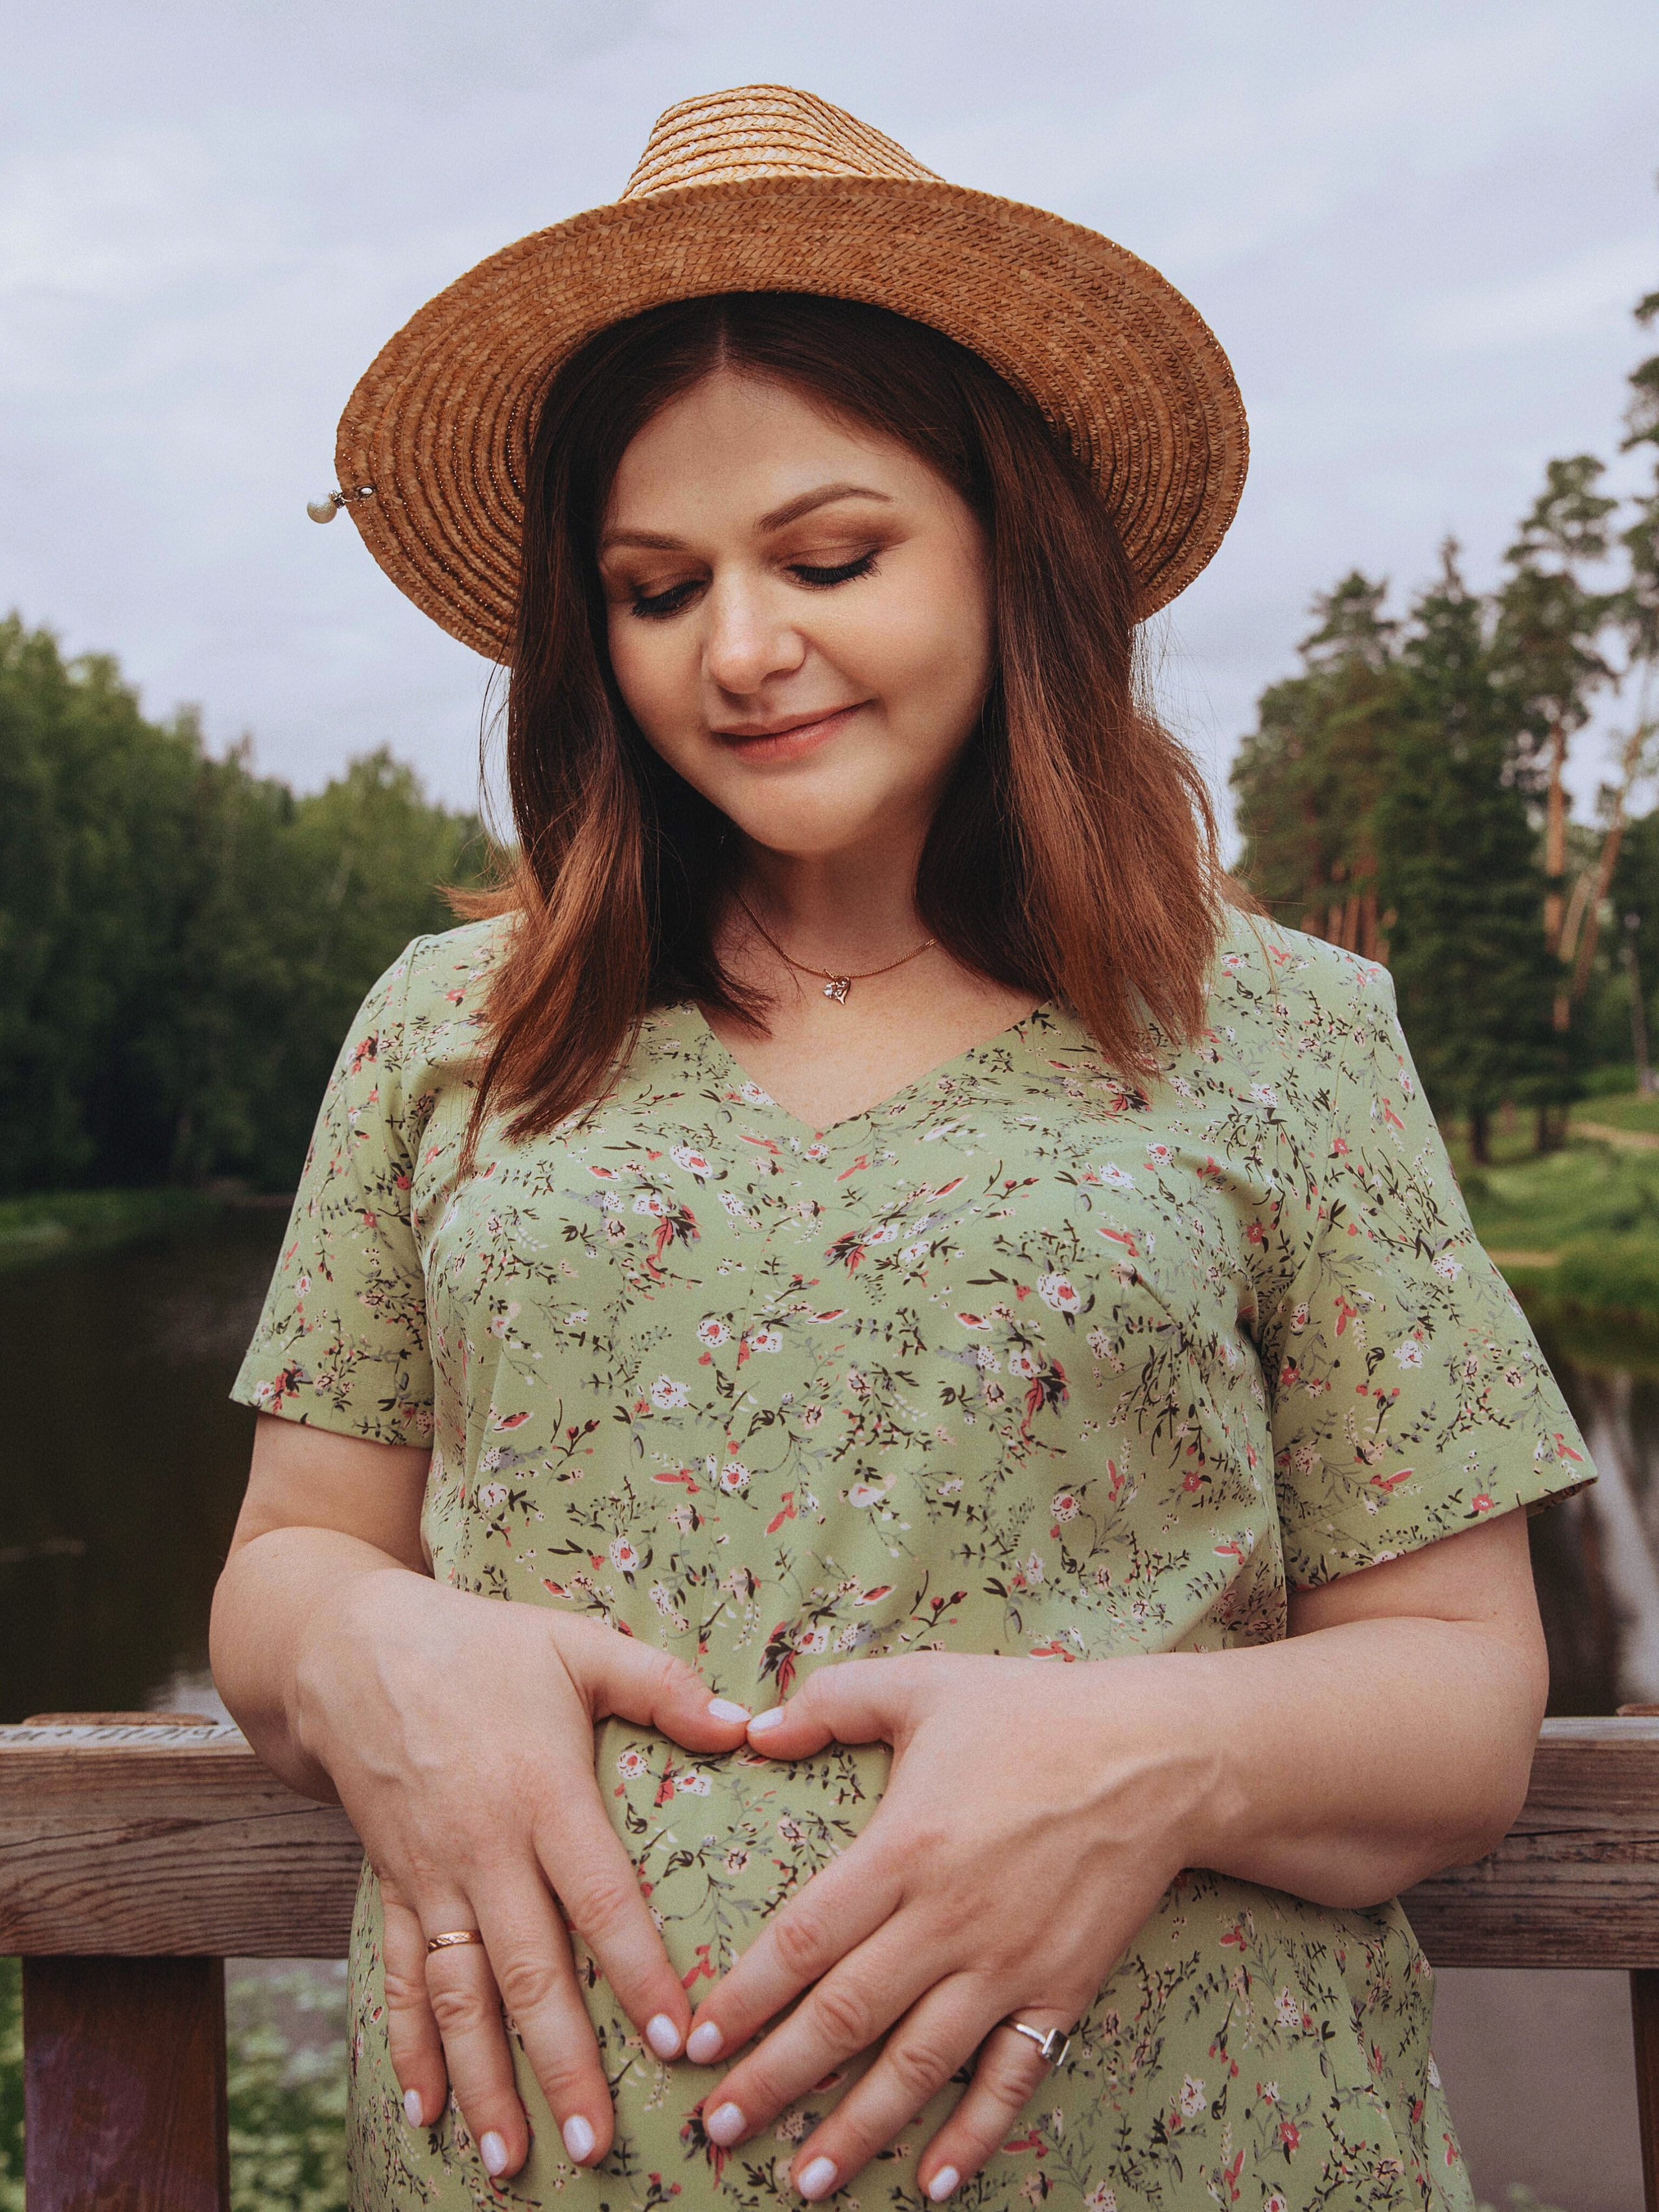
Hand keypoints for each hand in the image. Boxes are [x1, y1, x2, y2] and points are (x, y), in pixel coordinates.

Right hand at [293, 1572, 751, 2180]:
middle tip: (593, 2144)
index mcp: (542, 1793)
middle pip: (528, 1971)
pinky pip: (399, 1978)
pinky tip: (424, 2111)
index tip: (676, 2041)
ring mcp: (430, 1875)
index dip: (637, 1972)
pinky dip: (408, 2048)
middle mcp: (484, 1848)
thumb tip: (748, 1725)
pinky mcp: (392, 1885)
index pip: (599, 1899)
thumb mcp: (577, 1645)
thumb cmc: (482, 1644)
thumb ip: (662, 1686)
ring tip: (509, 2161)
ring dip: (483, 2081)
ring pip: (459, 1995)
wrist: (349, 1648)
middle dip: (561, 2063)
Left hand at [681, 1653, 1209, 2202]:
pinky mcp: (1060, 1990)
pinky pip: (1010, 2078)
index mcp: (905, 1849)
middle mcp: (948, 1920)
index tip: (696, 2044)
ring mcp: (1007, 1965)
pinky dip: (972, 2136)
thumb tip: (749, 1727)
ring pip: (917, 2064)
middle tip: (718, 2131)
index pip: (803, 1942)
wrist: (1157, 1755)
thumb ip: (831, 1700)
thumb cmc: (1033, 1712)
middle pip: (845, 2018)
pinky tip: (932, 2182)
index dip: (744, 1999)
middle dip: (775, 2082)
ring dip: (856, 2129)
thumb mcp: (923, 1683)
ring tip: (803, 2182)